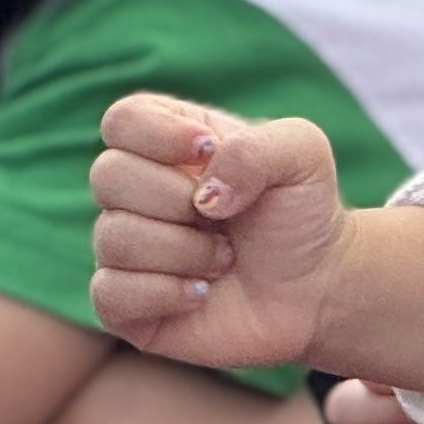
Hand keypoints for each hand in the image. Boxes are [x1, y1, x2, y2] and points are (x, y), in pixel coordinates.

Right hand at [89, 96, 346, 371]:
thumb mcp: (302, 156)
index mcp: (169, 144)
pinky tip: (202, 292)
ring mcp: (124, 247)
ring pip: (114, 237)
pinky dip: (167, 292)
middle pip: (108, 175)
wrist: (316, 287)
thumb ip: (255, 149)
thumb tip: (204, 194)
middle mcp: (136, 192)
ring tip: (226, 257)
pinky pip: (110, 294)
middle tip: (227, 216)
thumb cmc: (301, 213)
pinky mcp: (121, 303)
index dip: (157, 134)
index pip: (123, 120)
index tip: (209, 150)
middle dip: (178, 199)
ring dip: (188, 251)